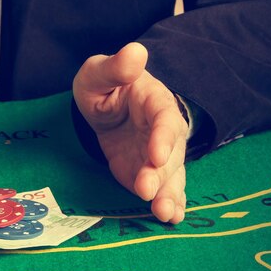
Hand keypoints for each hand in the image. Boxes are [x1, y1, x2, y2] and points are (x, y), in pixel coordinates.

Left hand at [72, 42, 187, 223]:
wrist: (105, 105)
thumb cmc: (103, 86)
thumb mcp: (98, 73)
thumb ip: (115, 67)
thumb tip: (135, 52)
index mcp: (154, 101)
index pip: (164, 118)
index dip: (162, 137)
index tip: (156, 154)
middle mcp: (163, 130)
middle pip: (169, 154)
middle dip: (159, 174)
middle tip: (146, 191)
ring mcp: (158, 154)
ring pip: (170, 175)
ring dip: (168, 195)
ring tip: (165, 214)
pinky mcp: (149, 172)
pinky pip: (163, 188)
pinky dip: (169, 203)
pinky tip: (171, 218)